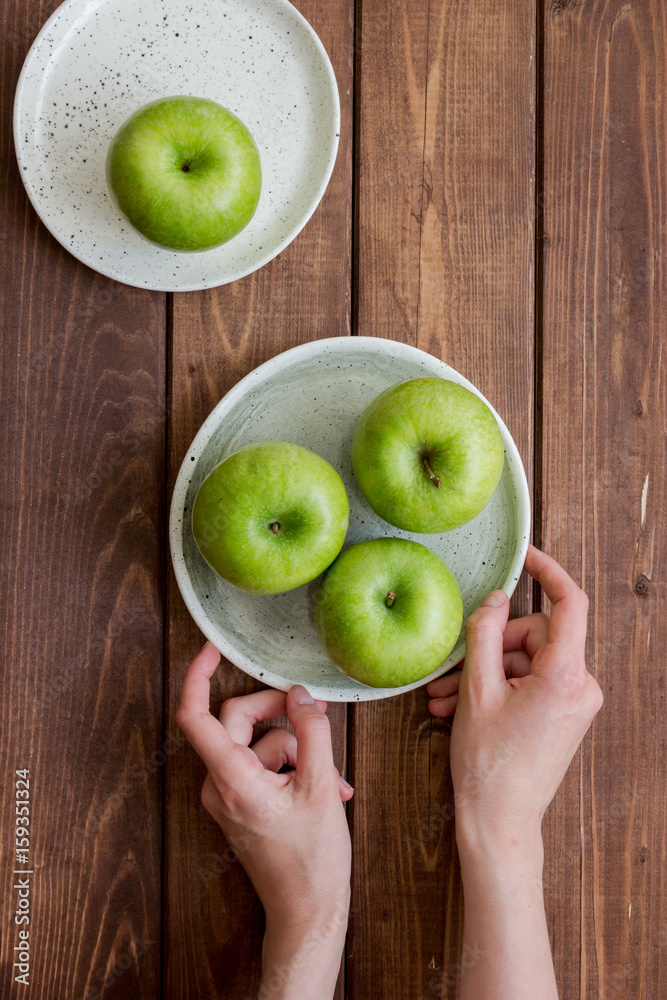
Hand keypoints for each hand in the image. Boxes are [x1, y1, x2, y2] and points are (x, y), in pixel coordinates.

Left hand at [176, 643, 352, 999]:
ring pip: (257, 744)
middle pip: (238, 722)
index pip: (196, 716)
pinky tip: (325, 788)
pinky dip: (293, 768)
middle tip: (316, 715)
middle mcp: (219, 785)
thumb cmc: (312, 861)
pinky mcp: (239, 803)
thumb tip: (302, 695)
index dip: (198, 676)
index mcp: (231, 779)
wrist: (306, 913)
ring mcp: (227, 796)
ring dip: (297, 750)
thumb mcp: (321, 787)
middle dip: (280, 716)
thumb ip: (312, 731)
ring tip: (332, 778)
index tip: (213, 648)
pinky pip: (261, 765)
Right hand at [426, 544, 602, 848]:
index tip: (525, 556)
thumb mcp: (476, 689)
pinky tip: (462, 704)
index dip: (548, 572)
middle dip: (493, 645)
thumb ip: (485, 633)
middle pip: (536, 634)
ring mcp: (576, 702)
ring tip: (447, 696)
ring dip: (486, 672)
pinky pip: (532, 681)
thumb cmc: (488, 763)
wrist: (500, 821)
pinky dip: (499, 687)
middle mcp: (581, 687)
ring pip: (528, 660)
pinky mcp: (566, 714)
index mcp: (565, 676)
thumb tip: (496, 597)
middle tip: (456, 671)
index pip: (570, 603)